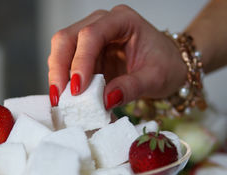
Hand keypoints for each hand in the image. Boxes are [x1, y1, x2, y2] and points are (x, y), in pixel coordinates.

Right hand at [48, 5, 186, 108]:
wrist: (168, 65)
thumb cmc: (165, 64)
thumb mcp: (155, 78)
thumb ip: (132, 87)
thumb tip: (105, 100)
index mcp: (122, 20)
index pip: (92, 35)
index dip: (81, 61)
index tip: (78, 88)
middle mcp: (102, 23)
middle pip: (67, 38)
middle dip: (59, 68)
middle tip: (60, 96)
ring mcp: (91, 38)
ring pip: (61, 50)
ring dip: (58, 76)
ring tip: (62, 101)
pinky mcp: (86, 55)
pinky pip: (66, 65)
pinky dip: (64, 82)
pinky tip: (68, 98)